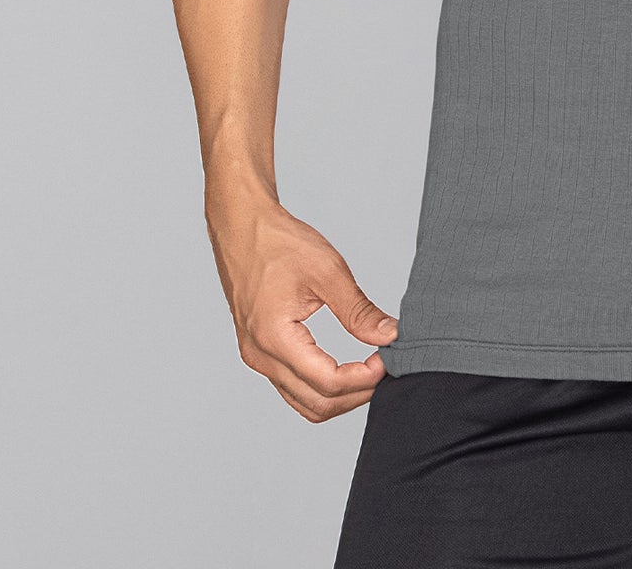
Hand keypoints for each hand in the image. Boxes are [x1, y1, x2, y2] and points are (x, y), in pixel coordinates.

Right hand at [206, 195, 398, 421]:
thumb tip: (390, 336)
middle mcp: (261, 357)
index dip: (365, 379)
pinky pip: (293, 386)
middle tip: (387, 368)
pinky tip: (347, 368)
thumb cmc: (279, 243)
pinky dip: (322, 387)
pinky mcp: (259, 352)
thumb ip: (358, 310)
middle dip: (357, 393)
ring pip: (304, 402)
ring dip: (341, 396)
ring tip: (371, 370)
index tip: (390, 360)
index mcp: (275, 338)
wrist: (241, 228)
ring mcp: (257, 357)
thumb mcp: (327, 271)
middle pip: (317, 403)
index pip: (328, 383)